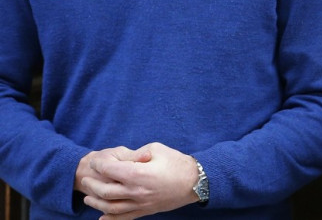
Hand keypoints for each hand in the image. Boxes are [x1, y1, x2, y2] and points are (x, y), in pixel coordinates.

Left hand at [76, 142, 199, 219]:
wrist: (194, 181)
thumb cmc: (176, 162)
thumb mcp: (156, 149)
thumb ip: (136, 154)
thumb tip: (122, 158)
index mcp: (138, 173)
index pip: (110, 170)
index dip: (100, 165)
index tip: (95, 161)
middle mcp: (136, 191)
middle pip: (106, 191)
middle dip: (92, 185)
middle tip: (86, 179)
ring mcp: (140, 203)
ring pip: (111, 207)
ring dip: (96, 203)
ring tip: (88, 198)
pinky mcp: (145, 211)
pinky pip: (124, 218)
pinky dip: (110, 219)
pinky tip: (101, 218)